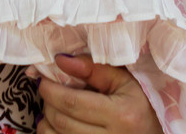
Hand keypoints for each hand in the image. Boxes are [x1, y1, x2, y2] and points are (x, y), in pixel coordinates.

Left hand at [36, 54, 161, 133]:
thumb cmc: (141, 106)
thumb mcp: (126, 82)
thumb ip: (94, 68)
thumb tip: (61, 60)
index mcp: (121, 115)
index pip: (72, 102)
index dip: (51, 89)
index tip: (44, 79)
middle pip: (60, 121)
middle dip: (48, 103)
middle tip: (50, 91)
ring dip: (47, 121)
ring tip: (55, 108)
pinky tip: (59, 126)